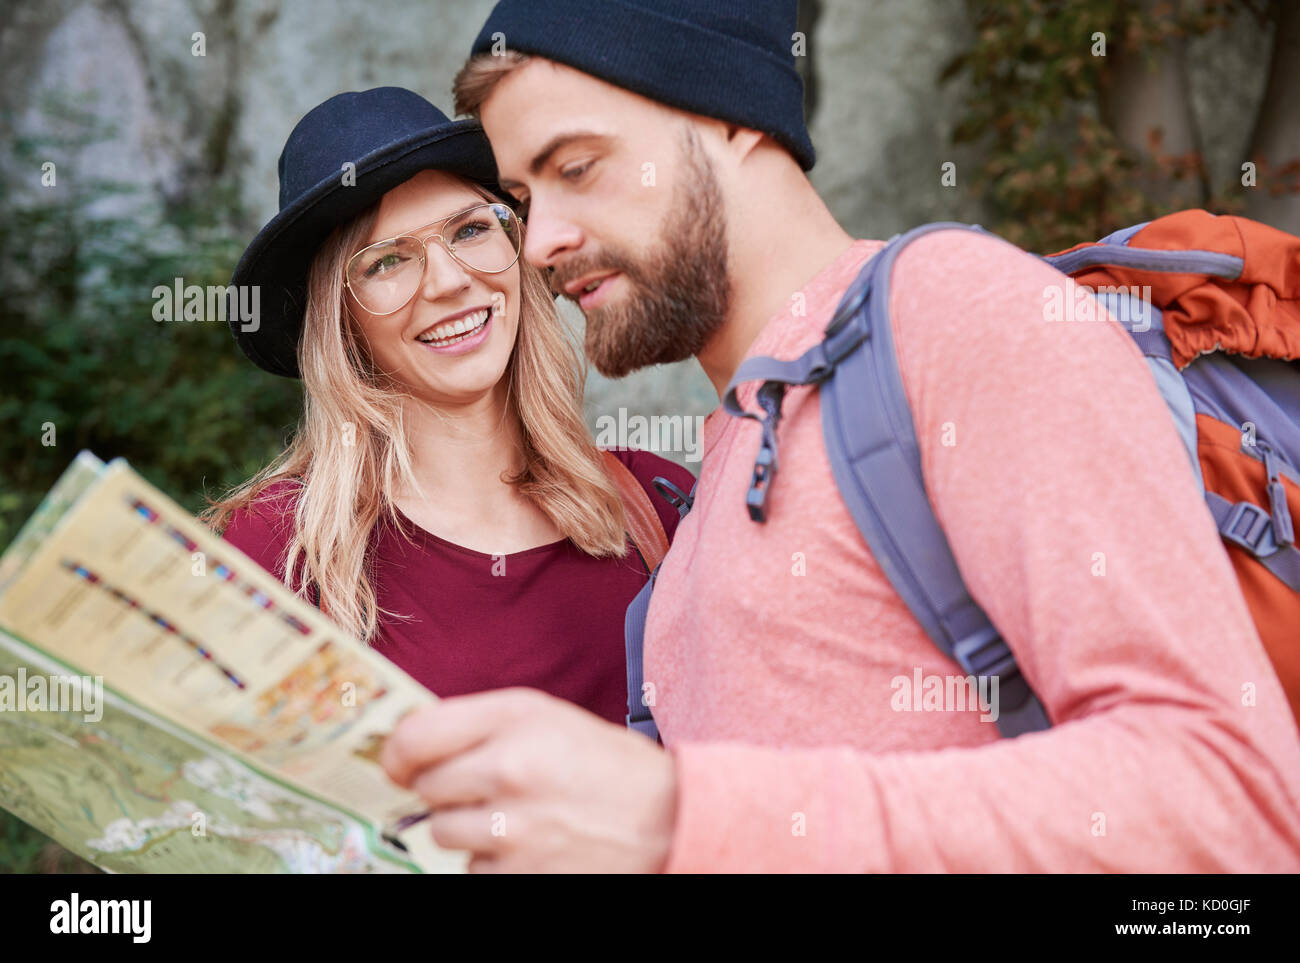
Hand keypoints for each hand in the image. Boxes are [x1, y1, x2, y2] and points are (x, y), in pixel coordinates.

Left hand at [380, 687, 676, 872]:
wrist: (667, 817)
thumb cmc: (601, 763)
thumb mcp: (545, 716)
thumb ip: (479, 723)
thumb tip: (409, 745)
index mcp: (514, 719)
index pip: (414, 736)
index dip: (397, 754)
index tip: (401, 764)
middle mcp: (509, 769)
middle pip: (425, 787)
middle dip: (444, 790)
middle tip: (483, 788)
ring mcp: (513, 828)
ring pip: (443, 832)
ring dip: (467, 829)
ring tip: (514, 817)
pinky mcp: (520, 875)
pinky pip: (471, 870)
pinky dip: (493, 862)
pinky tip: (531, 845)